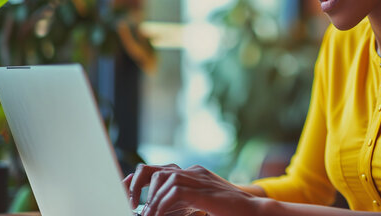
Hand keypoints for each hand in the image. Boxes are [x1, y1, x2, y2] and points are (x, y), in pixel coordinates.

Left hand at [130, 164, 256, 215]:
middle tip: (131, 204)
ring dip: (152, 199)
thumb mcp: (201, 204)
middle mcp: (194, 172)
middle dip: (138, 186)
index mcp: (193, 173)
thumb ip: (183, 203)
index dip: (139, 179)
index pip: (159, 169)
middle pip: (156, 170)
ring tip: (148, 215)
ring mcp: (200, 179)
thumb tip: (157, 210)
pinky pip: (175, 192)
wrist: (254, 211)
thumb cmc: (229, 211)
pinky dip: (163, 205)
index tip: (126, 193)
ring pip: (164, 179)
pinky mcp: (203, 190)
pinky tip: (160, 215)